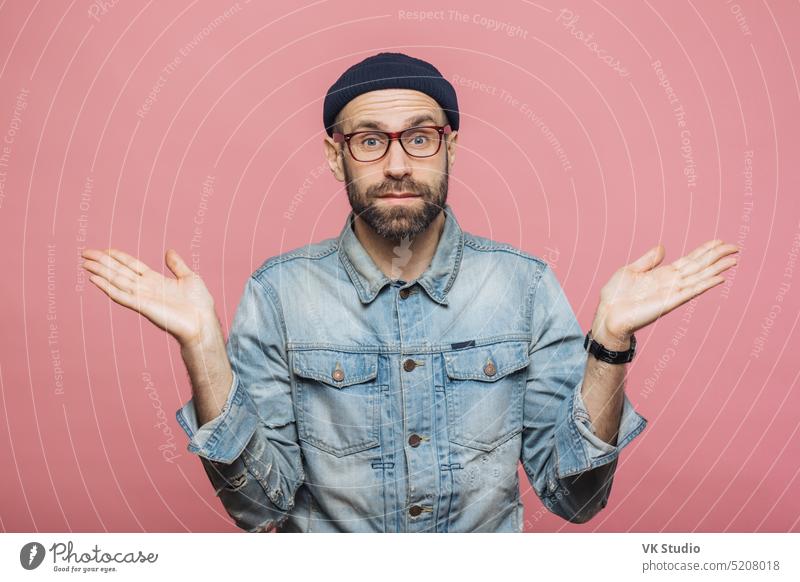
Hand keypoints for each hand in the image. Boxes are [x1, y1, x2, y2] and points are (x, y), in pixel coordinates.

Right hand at [81, 247, 217, 346]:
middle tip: (85, 253)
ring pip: (116, 281)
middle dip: (102, 262)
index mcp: (155, 280)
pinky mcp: (142, 306)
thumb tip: (169, 251)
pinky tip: (94, 279)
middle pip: (119, 271)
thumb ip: (177, 265)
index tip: (103, 249)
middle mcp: (145, 288)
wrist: (203, 322)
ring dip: (100, 272)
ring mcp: (142, 297)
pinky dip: (107, 287)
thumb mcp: (189, 277)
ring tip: (85, 263)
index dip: (117, 256)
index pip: (131, 265)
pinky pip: (120, 295)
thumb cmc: (199, 304)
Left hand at [591, 239, 739, 347]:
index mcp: (662, 274)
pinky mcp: (668, 302)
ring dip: (716, 269)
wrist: (607, 315)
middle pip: (699, 267)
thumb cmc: (616, 296)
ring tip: (734, 260)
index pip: (689, 260)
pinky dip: (705, 285)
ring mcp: (671, 292)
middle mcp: (671, 283)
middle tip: (735, 247)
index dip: (704, 251)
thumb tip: (662, 248)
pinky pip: (691, 292)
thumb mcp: (630, 271)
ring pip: (699, 278)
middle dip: (716, 257)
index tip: (720, 242)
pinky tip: (719, 278)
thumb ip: (648, 260)